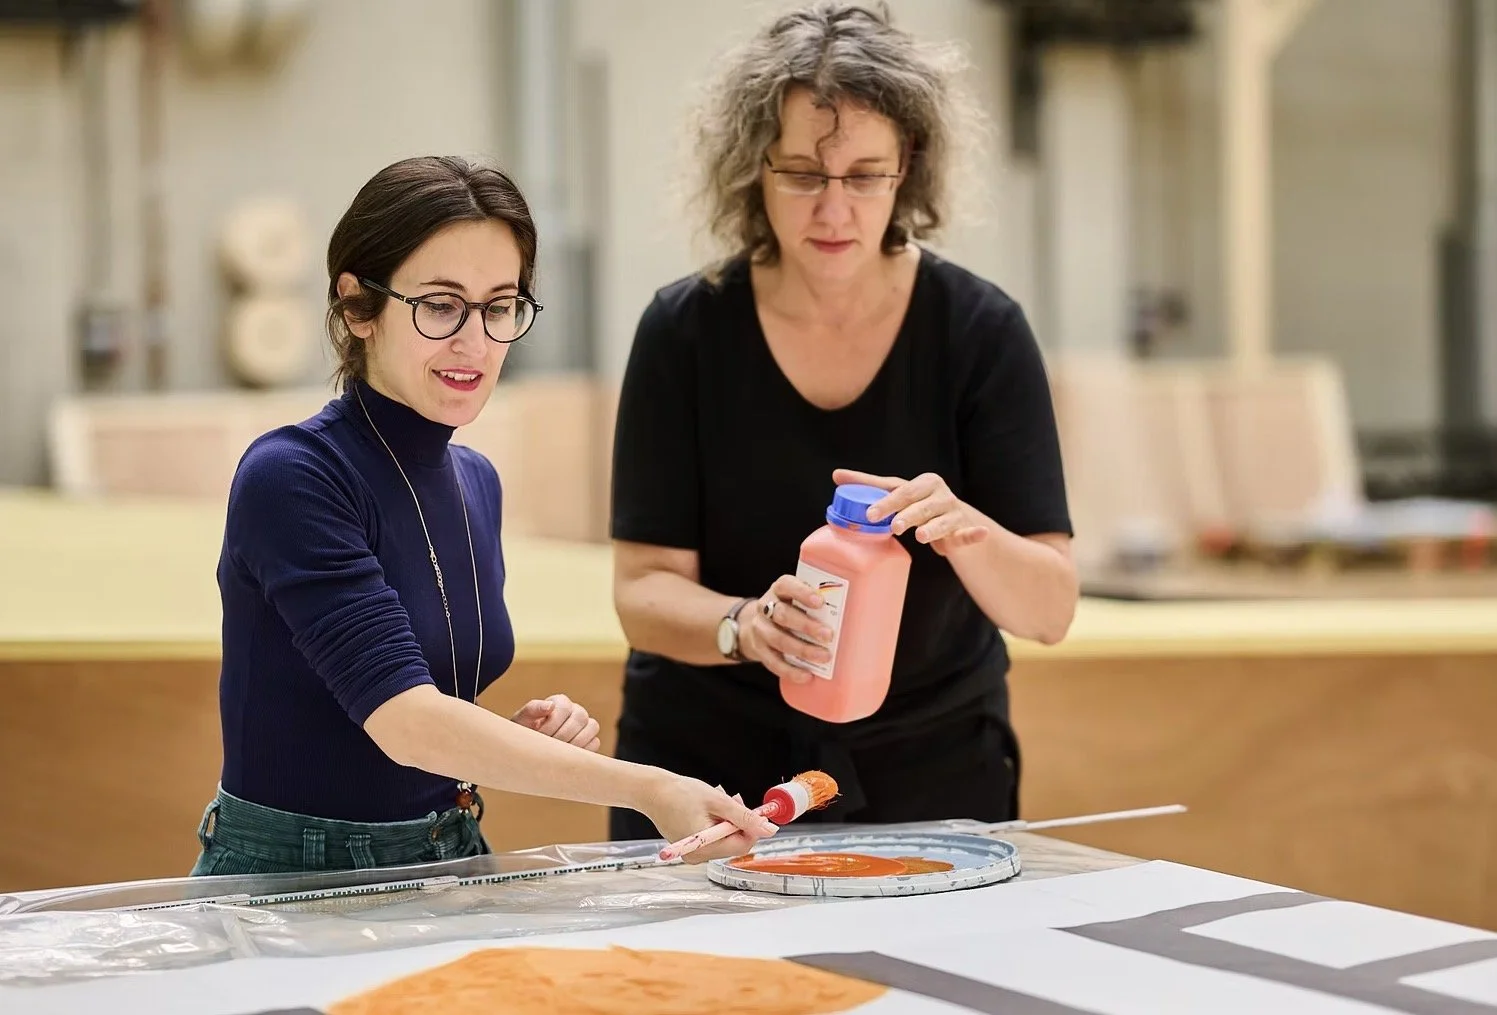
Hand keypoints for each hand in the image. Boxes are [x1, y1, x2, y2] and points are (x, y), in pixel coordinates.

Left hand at [511, 694, 601, 751]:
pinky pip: (595, 743)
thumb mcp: (522, 720)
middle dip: (563, 734)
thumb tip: (550, 706)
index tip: (539, 735)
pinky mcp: (590, 741)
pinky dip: (582, 750)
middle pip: (580, 716)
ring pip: (592, 727)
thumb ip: (532, 709)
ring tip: (558, 752)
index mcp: (560, 702)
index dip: (552, 723)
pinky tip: (566, 756)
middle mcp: (575, 711)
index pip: (564, 707)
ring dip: (575, 742)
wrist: (528, 751)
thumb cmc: (524, 733)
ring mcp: (585, 726)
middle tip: (549, 746)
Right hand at [642, 773, 778, 862]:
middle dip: (738, 821)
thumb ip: (745, 817)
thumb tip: (768, 829)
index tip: (754, 811)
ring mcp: (693, 852)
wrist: (651, 791)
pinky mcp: (690, 846)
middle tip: (732, 800)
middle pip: (734, 842)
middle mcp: (699, 856)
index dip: (752, 827)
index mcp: (706, 848)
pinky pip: (712, 837)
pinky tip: (708, 808)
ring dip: (727, 819)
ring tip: (717, 800)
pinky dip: (715, 822)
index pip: (743, 845)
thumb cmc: (678, 794)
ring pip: (724, 838)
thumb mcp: (718, 802)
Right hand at [738, 575, 833, 685]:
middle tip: (829, 636)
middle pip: (783, 614)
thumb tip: (857, 618)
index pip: (786, 585)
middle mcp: (765, 607)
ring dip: (802, 649)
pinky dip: (791, 670)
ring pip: (778, 639)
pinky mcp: (759, 650)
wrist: (758, 628)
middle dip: (807, 626)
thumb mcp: (800, 602)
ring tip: (823, 656)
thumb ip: (819, 606)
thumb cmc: (792, 612)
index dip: (802, 593)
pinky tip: (807, 675)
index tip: (820, 603)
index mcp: (779, 590)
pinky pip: (773, 662)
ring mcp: (760, 630)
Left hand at [833, 469, 988, 556]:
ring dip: (933, 527)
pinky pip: (968, 533)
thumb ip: (871, 486)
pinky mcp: (964, 529)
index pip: (901, 490)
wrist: (956, 522)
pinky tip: (977, 532)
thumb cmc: (920, 506)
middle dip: (907, 514)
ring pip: (942, 520)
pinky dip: (973, 533)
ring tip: (920, 536)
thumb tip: (836, 475)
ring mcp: (953, 511)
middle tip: (894, 526)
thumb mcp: (899, 495)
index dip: (886, 502)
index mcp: (923, 483)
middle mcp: (940, 494)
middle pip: (920, 504)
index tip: (869, 514)